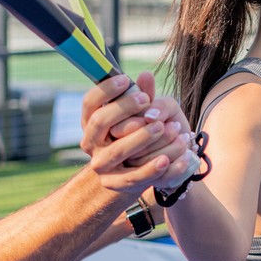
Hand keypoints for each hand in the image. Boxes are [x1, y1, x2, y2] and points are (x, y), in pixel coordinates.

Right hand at [79, 72, 198, 192]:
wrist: (136, 170)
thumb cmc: (138, 133)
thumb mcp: (140, 113)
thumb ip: (143, 95)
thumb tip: (146, 75)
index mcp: (90, 122)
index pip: (90, 102)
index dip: (105, 89)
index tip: (126, 79)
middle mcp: (90, 143)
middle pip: (101, 122)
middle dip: (124, 109)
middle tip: (148, 101)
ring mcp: (101, 165)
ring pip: (119, 150)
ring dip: (144, 137)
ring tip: (169, 127)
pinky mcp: (115, 184)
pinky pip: (135, 176)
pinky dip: (154, 168)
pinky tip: (170, 158)